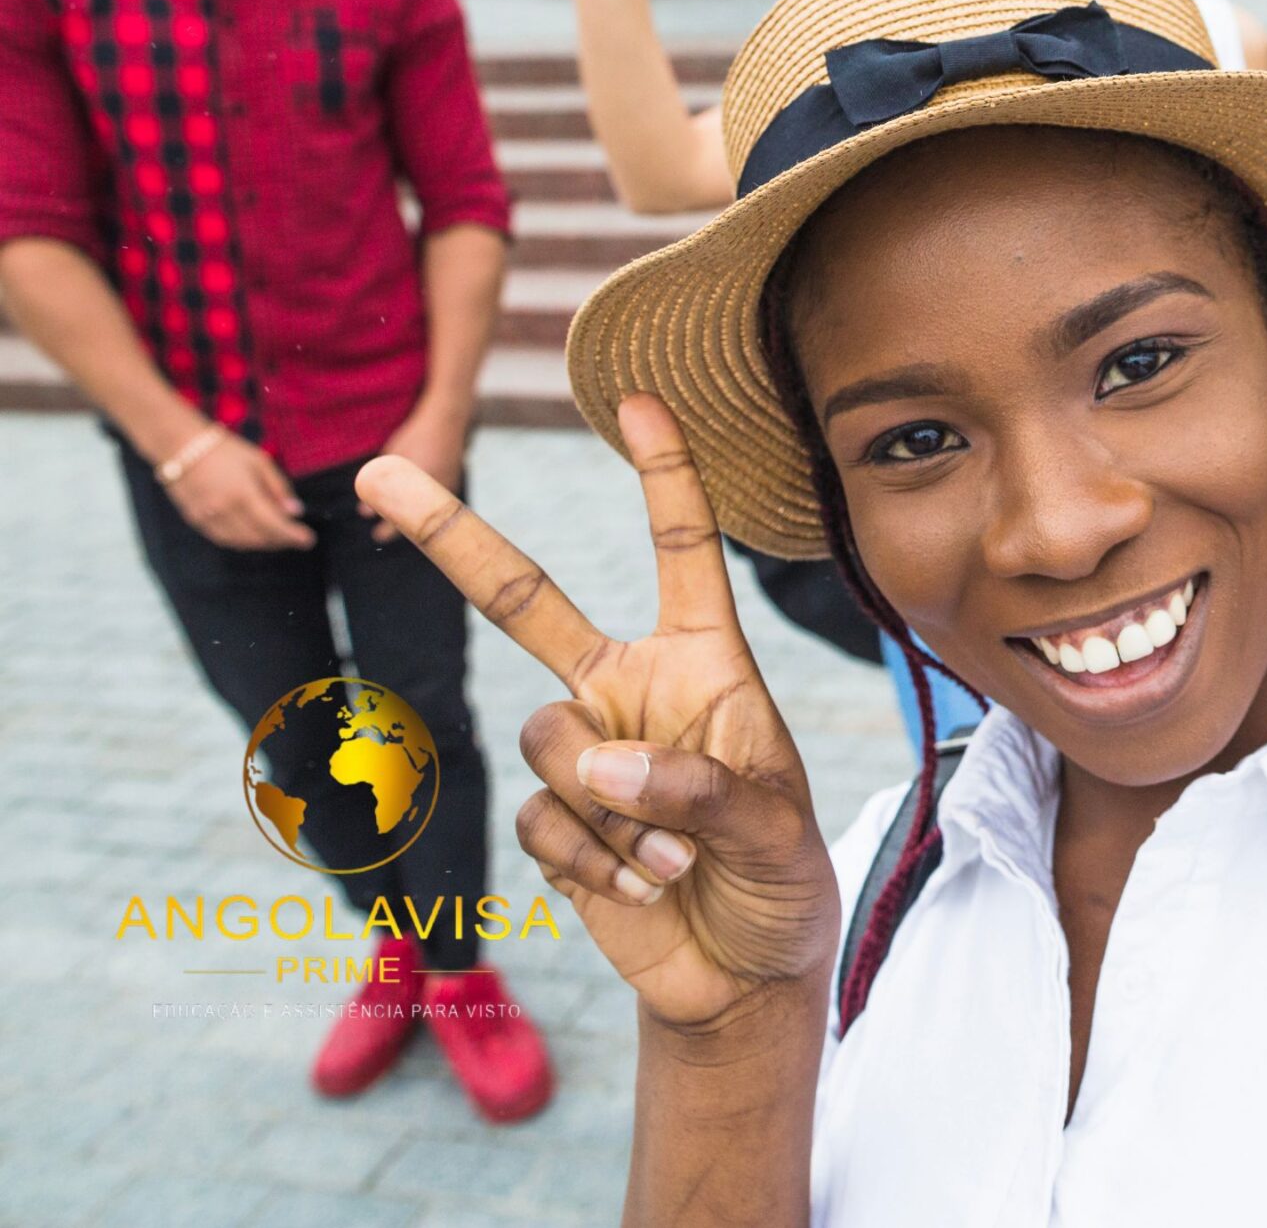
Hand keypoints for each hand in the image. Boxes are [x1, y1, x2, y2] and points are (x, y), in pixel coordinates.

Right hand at [167, 429, 315, 550]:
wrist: (180, 445)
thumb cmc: (225, 450)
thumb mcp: (260, 461)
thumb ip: (278, 488)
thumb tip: (294, 511)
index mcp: (243, 493)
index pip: (273, 524)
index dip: (293, 535)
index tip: (308, 541)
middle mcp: (224, 510)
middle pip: (258, 537)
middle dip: (280, 541)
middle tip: (294, 537)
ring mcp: (207, 517)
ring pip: (241, 543)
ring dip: (262, 543)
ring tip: (277, 537)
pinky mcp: (195, 520)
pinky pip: (223, 539)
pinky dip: (242, 541)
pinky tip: (253, 534)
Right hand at [355, 393, 840, 1034]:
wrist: (745, 974)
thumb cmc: (783, 879)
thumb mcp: (775, 830)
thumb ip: (699, 790)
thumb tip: (601, 762)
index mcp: (704, 663)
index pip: (681, 552)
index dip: (664, 474)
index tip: (639, 397)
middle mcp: (630, 691)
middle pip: (527, 603)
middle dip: (453, 539)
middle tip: (378, 474)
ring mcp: (584, 756)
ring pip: (546, 742)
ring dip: (614, 815)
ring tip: (678, 862)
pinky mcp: (552, 821)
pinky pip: (541, 822)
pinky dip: (595, 865)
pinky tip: (643, 891)